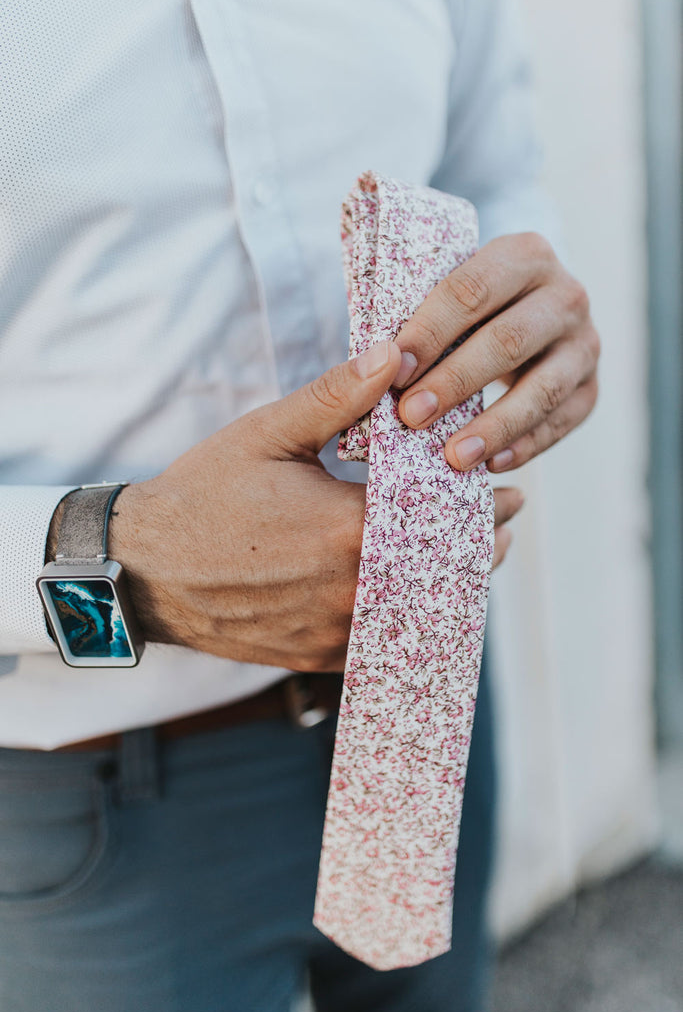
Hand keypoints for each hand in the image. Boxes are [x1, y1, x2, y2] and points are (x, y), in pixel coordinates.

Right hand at [108, 342, 520, 669]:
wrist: (145, 570)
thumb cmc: (204, 496)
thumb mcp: (267, 434)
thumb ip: (336, 398)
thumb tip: (393, 355)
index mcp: (349, 530)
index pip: (444, 520)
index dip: (484, 508)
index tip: (509, 495)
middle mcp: (352, 589)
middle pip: (445, 573)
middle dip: (482, 547)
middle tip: (504, 526)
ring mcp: (336, 630)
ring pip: (420, 613)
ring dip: (453, 585)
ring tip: (474, 561)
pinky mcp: (318, 656)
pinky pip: (384, 642)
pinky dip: (410, 617)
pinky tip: (418, 596)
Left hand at [393, 233, 599, 471]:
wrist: (525, 314)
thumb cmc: (466, 311)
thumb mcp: (443, 295)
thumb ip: (412, 321)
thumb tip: (372, 366)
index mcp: (524, 255)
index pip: (471, 291)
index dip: (430, 332)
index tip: (394, 371)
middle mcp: (565, 294)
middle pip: (508, 340)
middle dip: (456, 381)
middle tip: (412, 416)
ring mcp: (584, 343)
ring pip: (542, 388)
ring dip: (494, 426)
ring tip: (453, 457)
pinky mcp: (590, 388)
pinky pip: (561, 423)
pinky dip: (525, 447)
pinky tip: (490, 466)